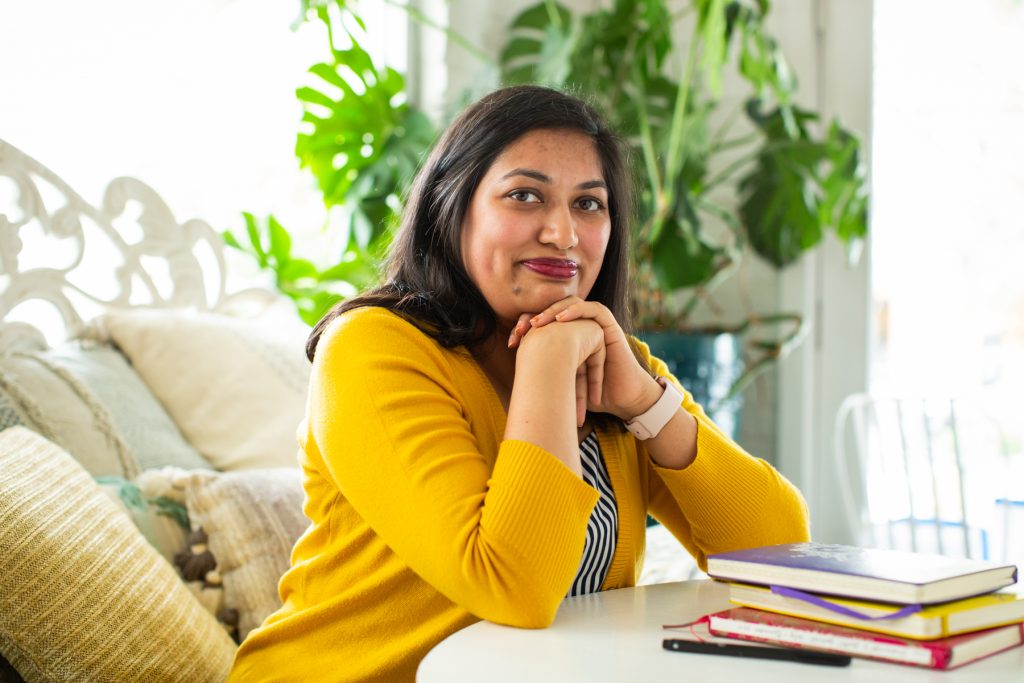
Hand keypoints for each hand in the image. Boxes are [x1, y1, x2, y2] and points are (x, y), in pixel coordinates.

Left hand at [511, 297, 661, 421]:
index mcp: (567, 337)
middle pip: (553, 310)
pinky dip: (576, 311)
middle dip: (534, 318)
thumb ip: (545, 374)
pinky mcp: (609, 324)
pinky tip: (563, 319)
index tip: (511, 343)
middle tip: (520, 331)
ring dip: (553, 311)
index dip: (525, 329)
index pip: (543, 323)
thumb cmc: (591, 394)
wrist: (620, 400)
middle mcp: (580, 326)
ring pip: (571, 304)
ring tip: (539, 323)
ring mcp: (594, 323)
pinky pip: (593, 309)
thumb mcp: (563, 382)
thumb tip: (516, 381)